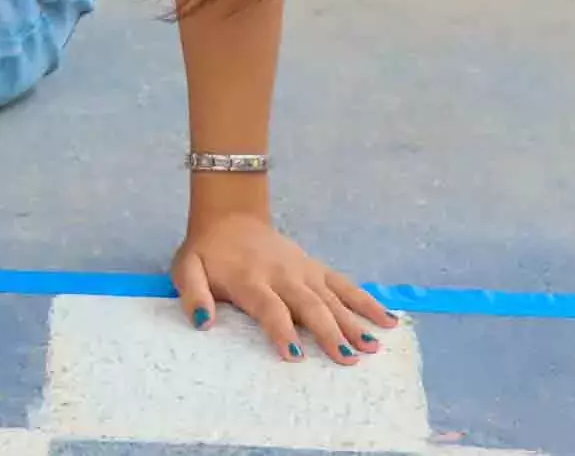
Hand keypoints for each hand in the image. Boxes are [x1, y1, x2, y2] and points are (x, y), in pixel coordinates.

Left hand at [172, 210, 397, 363]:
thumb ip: (193, 294)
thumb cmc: (208, 252)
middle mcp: (281, 275)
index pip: (269, 308)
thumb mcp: (186, 269)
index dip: (281, 331)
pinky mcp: (315, 267)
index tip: (294, 356)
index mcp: (249, 279)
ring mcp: (303, 270)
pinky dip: (366, 301)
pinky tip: (388, 319)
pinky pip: (344, 284)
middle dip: (329, 332)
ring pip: (332, 297)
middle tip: (348, 358)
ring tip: (373, 346)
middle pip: (309, 305)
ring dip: (354, 322)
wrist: (229, 216)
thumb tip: (203, 322)